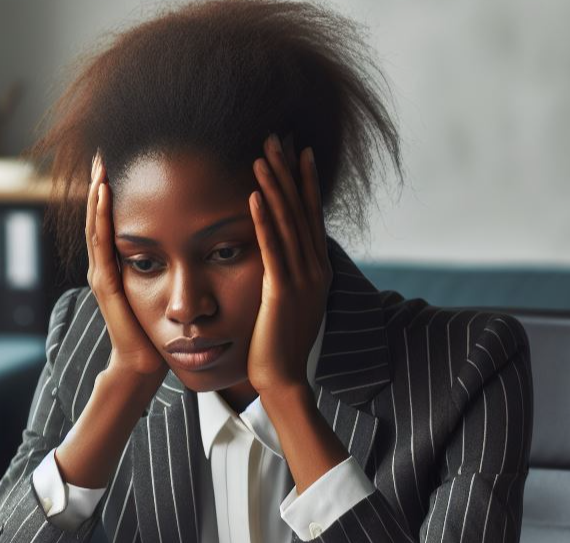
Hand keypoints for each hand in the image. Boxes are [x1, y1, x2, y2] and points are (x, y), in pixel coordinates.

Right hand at [85, 151, 169, 387]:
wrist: (143, 366)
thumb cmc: (158, 332)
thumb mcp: (165, 290)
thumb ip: (170, 267)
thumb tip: (194, 242)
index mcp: (120, 264)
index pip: (113, 219)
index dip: (113, 191)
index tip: (119, 160)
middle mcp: (106, 266)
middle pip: (99, 215)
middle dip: (100, 183)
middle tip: (102, 151)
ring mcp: (103, 274)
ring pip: (96, 225)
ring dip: (97, 193)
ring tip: (100, 165)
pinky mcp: (106, 285)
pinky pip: (101, 244)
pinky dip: (100, 217)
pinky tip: (103, 195)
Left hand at [246, 133, 331, 395]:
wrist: (283, 378)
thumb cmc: (280, 343)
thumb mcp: (291, 302)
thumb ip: (289, 275)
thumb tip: (282, 256)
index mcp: (316, 269)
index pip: (311, 216)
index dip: (305, 182)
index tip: (299, 151)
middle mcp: (314, 268)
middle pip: (301, 210)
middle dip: (289, 172)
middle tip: (278, 138)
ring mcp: (300, 280)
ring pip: (287, 223)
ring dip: (274, 187)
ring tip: (263, 156)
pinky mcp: (281, 292)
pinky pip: (272, 249)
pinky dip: (263, 221)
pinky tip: (253, 196)